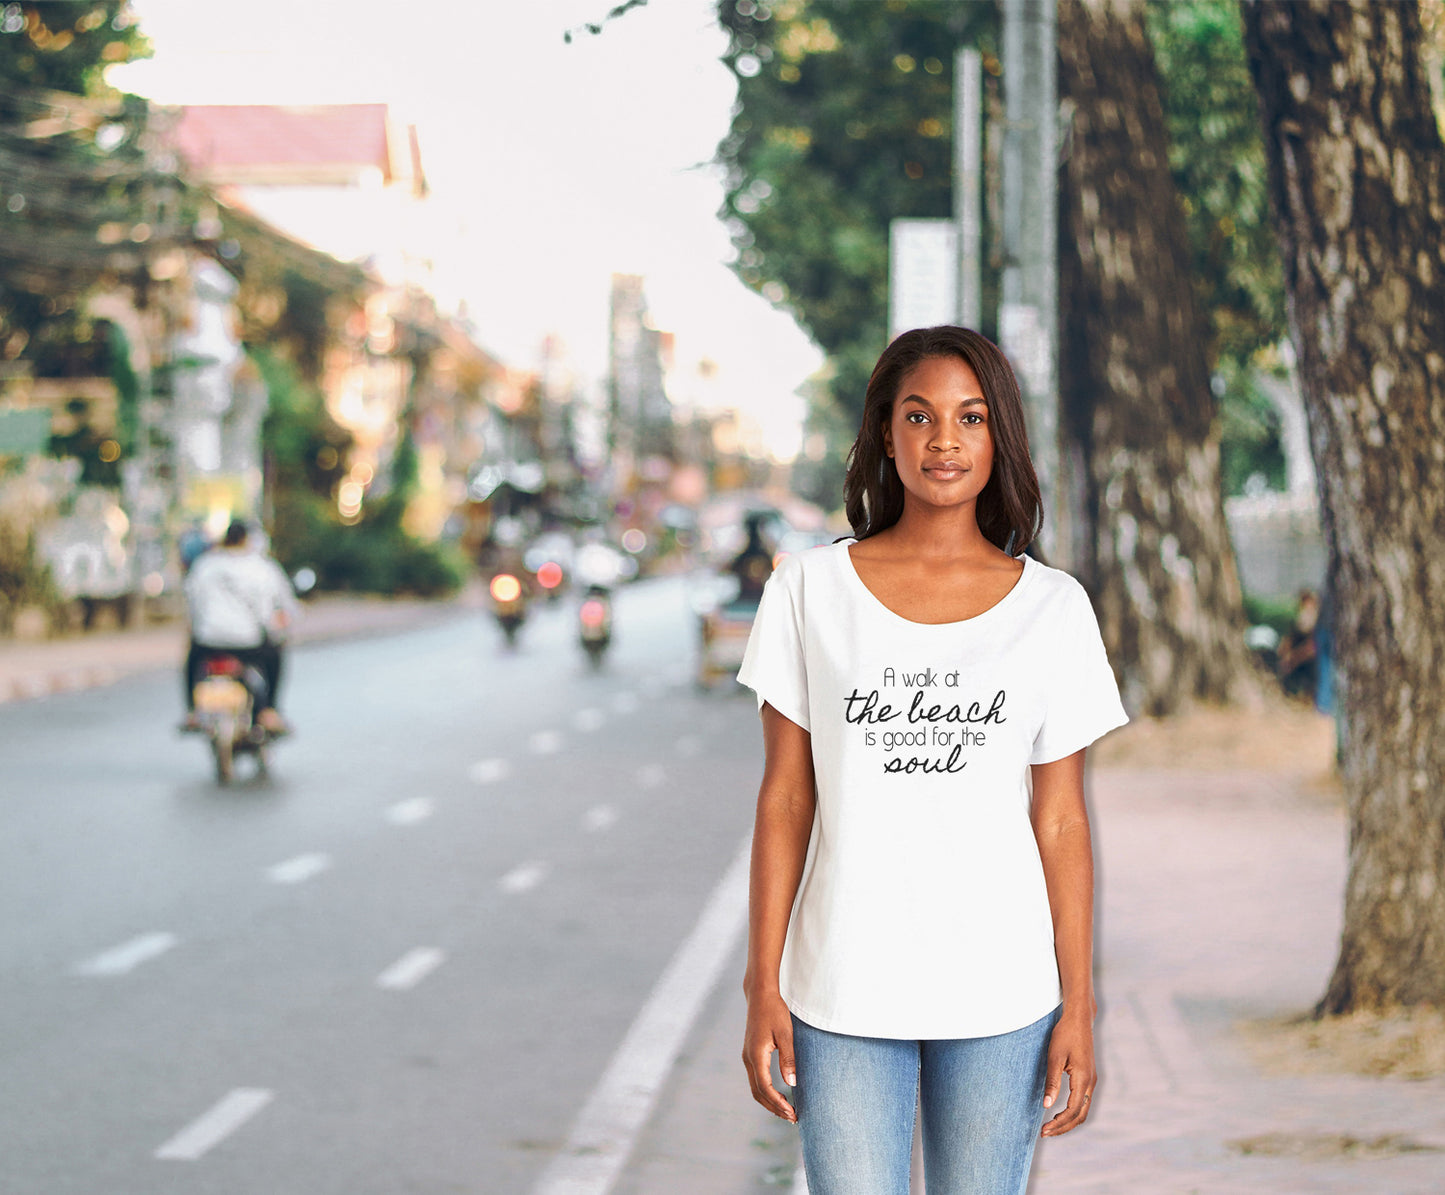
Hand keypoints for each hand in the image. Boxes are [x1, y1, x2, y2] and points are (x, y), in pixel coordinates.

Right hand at [742, 989, 796, 1122]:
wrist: (760, 996)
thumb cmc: (774, 1012)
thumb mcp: (786, 1034)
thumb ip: (788, 1058)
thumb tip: (792, 1083)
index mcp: (756, 1055)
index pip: (765, 1087)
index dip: (778, 1102)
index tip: (792, 1112)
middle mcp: (748, 1059)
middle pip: (758, 1093)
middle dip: (774, 1107)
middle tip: (792, 1117)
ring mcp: (747, 1057)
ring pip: (755, 1088)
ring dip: (769, 1102)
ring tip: (786, 1111)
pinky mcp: (750, 1054)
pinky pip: (756, 1079)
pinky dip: (766, 1092)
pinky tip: (778, 1095)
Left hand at [1040, 1009, 1095, 1136]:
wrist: (1079, 1020)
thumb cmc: (1065, 1035)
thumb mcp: (1054, 1057)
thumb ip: (1052, 1082)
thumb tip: (1047, 1105)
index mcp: (1083, 1079)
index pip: (1072, 1111)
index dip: (1059, 1123)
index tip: (1044, 1129)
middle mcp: (1091, 1083)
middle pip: (1080, 1115)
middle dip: (1063, 1127)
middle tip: (1045, 1132)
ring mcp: (1092, 1080)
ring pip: (1083, 1110)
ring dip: (1068, 1121)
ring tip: (1051, 1126)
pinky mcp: (1089, 1077)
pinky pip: (1083, 1102)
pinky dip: (1072, 1112)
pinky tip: (1059, 1112)